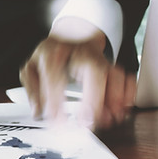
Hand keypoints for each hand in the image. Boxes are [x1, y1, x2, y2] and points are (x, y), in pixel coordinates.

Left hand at [19, 19, 135, 129]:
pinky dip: (126, 94)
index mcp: (54, 55)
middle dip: (94, 99)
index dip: (57, 102)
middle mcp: (79, 54)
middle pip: (94, 71)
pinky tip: (121, 109)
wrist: (71, 35)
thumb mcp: (31, 68)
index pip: (56, 78)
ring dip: (114, 100)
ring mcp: (98, 58)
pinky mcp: (112, 65)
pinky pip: (125, 77)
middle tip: (89, 123)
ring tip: (108, 120)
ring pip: (114, 73)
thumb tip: (38, 112)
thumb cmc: (50, 56)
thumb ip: (32, 90)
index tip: (58, 123)